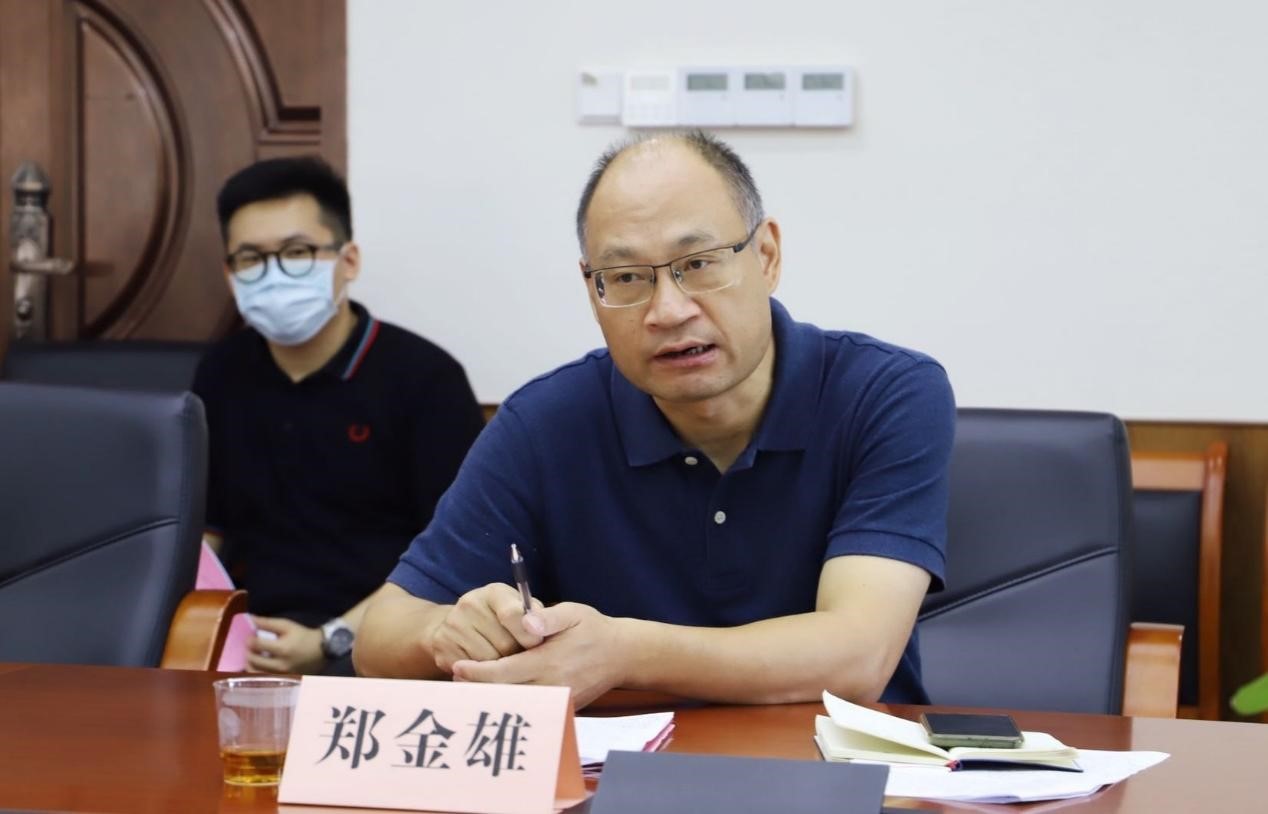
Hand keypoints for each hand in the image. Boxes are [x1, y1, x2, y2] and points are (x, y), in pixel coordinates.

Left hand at [247, 617, 325, 673]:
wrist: (322, 650)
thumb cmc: (303, 636)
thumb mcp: (288, 625)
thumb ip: (268, 623)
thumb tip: (251, 619)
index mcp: (282, 649)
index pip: (256, 645)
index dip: (249, 639)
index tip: (250, 636)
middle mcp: (280, 665)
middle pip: (253, 661)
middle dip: (248, 652)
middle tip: (250, 648)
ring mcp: (281, 675)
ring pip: (256, 673)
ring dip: (250, 665)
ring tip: (252, 658)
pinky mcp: (283, 680)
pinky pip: (264, 679)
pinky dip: (258, 673)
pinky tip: (259, 667)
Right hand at [429, 583, 544, 673]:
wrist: (456, 624)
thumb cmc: (499, 618)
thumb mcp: (518, 608)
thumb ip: (534, 614)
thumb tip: (543, 626)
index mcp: (494, 592)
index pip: (513, 614)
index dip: (529, 635)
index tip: (537, 645)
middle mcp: (470, 604)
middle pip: (504, 645)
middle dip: (518, 656)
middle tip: (522, 658)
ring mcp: (453, 626)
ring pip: (489, 662)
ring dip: (501, 669)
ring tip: (505, 662)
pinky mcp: (443, 647)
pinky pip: (471, 673)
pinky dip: (483, 676)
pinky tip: (487, 668)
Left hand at [451, 602, 625, 707]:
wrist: (622, 654)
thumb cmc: (593, 629)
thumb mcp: (572, 613)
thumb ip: (547, 617)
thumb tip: (526, 621)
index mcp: (548, 662)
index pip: (503, 672)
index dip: (476, 672)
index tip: (457, 667)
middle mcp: (551, 686)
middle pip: (502, 695)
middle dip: (476, 689)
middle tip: (454, 681)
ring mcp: (556, 701)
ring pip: (514, 706)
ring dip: (491, 698)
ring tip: (469, 688)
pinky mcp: (561, 708)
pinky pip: (529, 710)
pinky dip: (510, 704)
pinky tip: (496, 694)